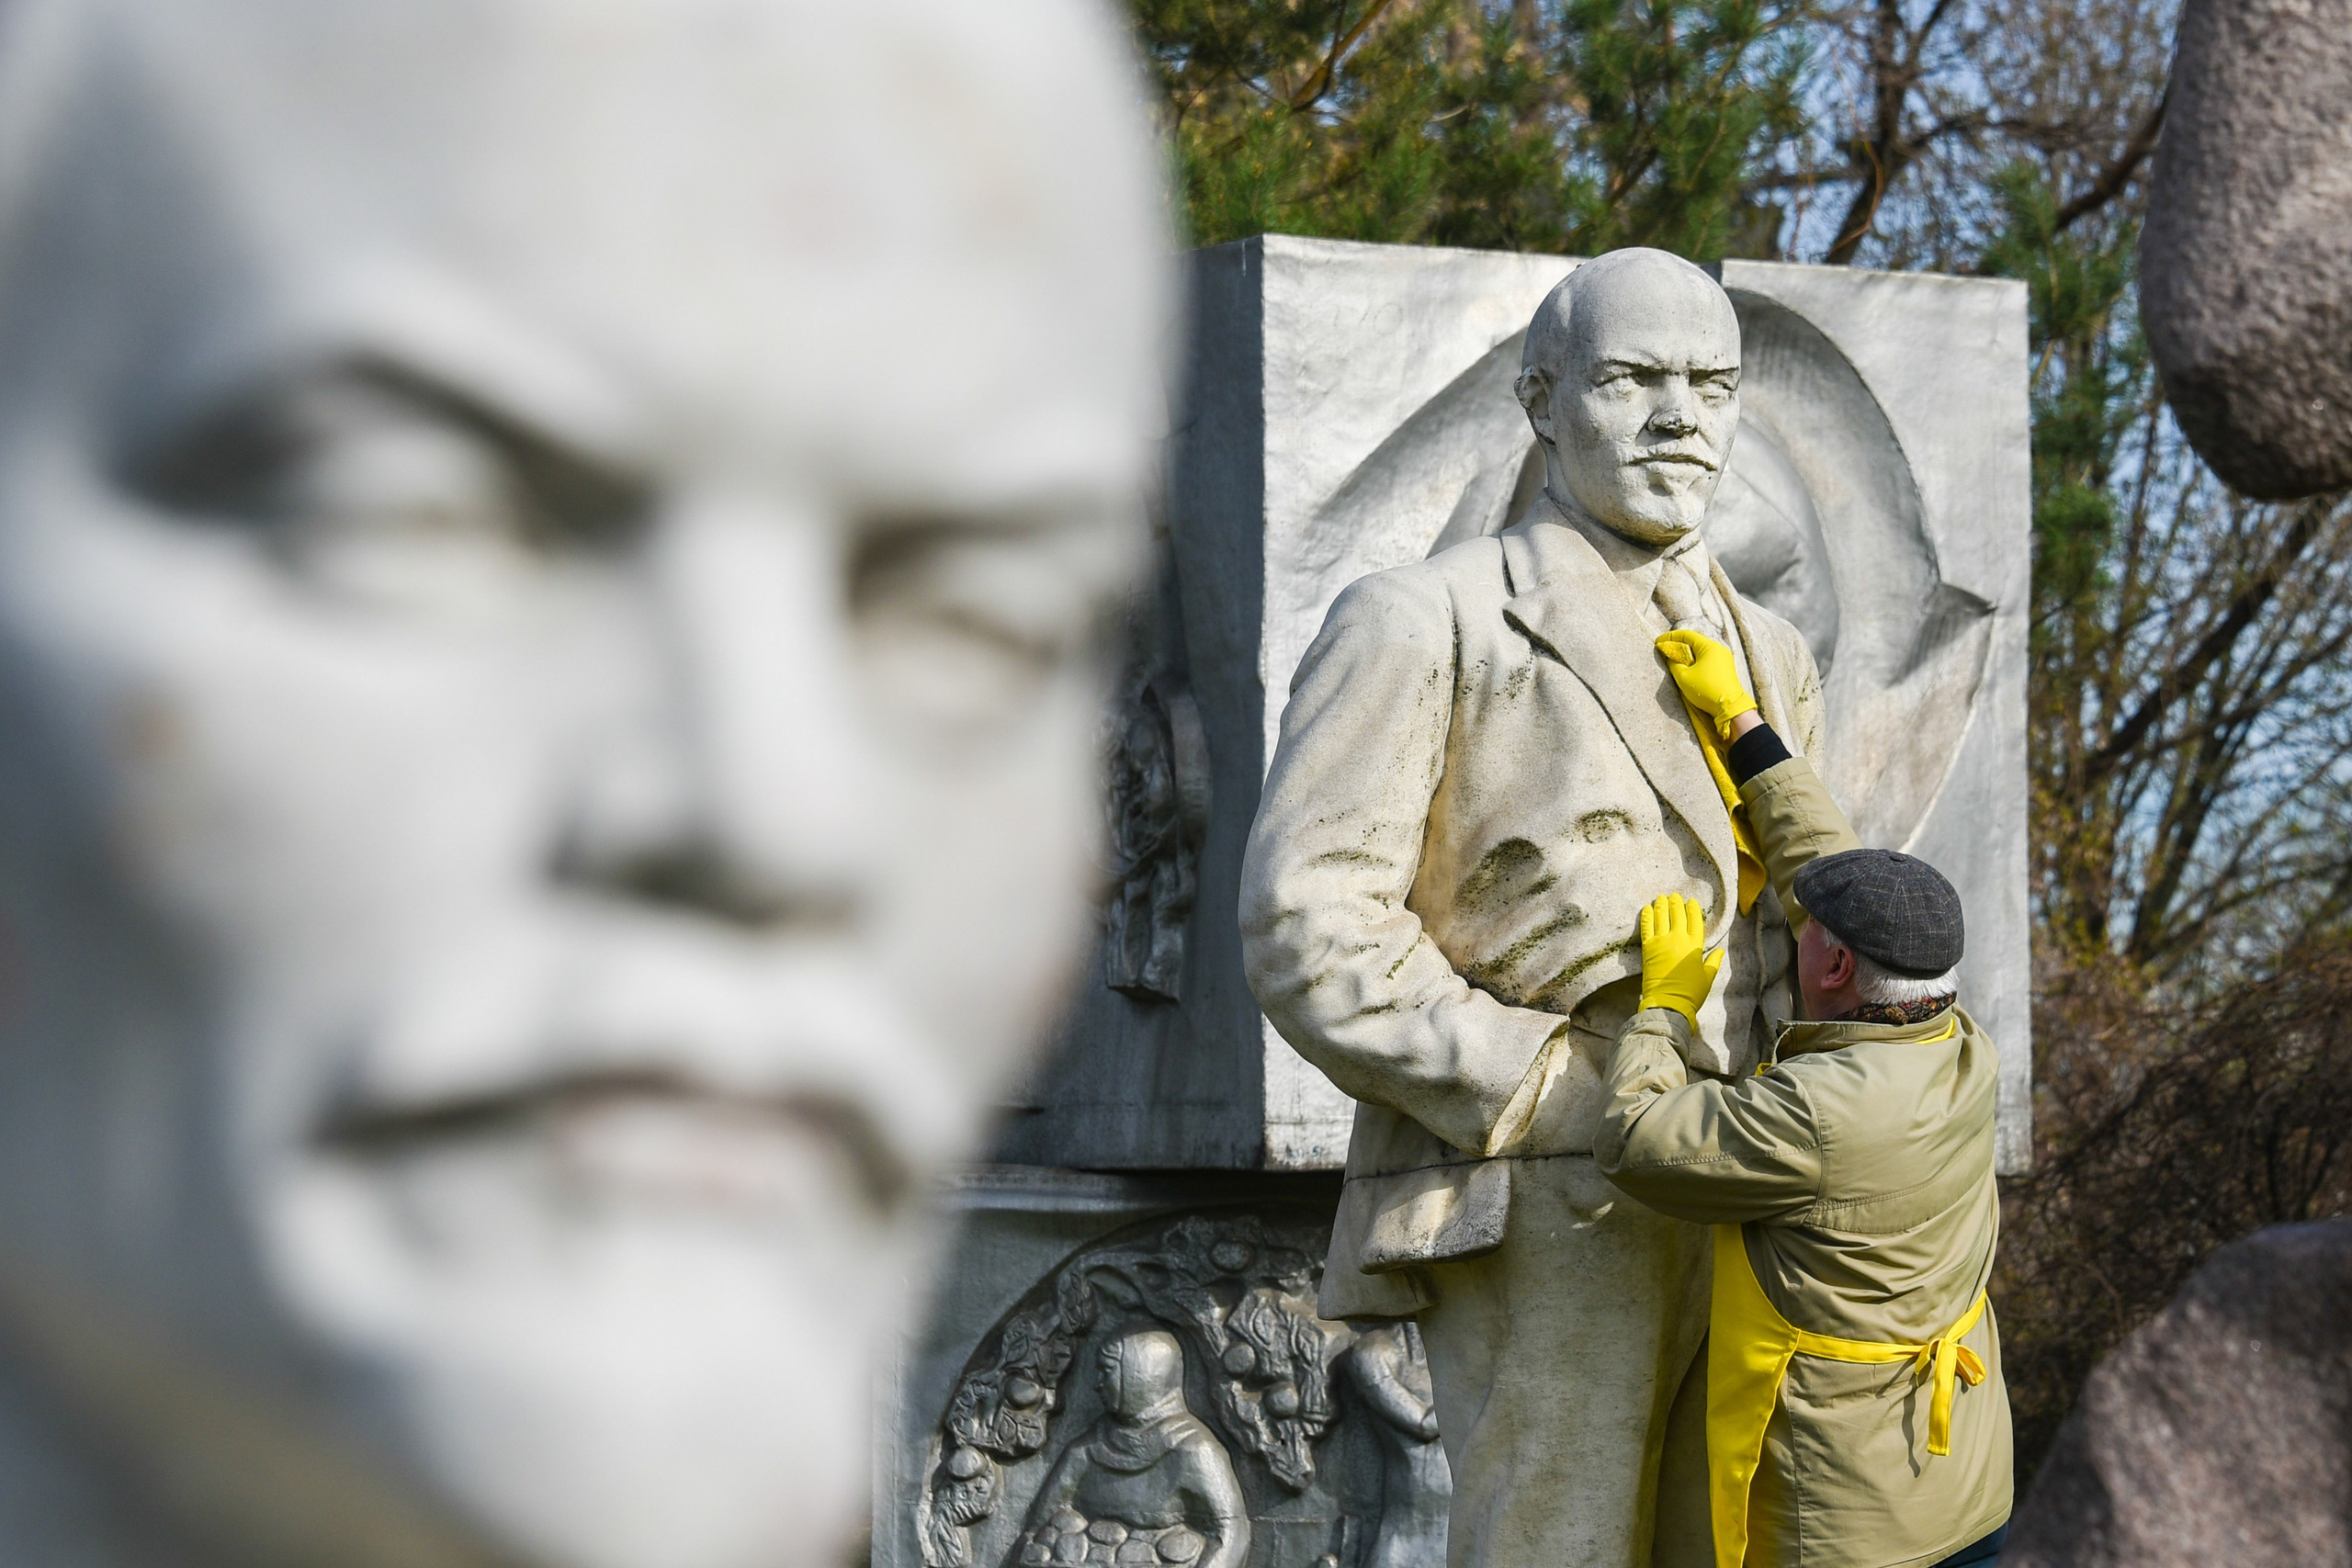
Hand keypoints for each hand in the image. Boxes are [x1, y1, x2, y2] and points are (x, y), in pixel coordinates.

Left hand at [1638, 893, 1721, 1024]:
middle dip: (1676, 903)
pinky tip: (1646, 908)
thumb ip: (1714, 962)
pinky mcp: (1648, 948)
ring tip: (1661, 898)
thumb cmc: (1691, 993)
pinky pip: (1646, 927)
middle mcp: (1678, 939)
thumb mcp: (1707, 977)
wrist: (1668, 1003)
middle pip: (1677, 915)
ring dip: (1661, 906)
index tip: (1691, 901)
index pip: (1695, 921)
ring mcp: (1661, 942)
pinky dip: (1646, 916)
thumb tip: (1720, 951)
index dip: (1693, 909)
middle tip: (1673, 895)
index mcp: (1695, 945)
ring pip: (1661, 917)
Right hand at [1655, 629, 1756, 737]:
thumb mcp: (1683, 677)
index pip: (1686, 635)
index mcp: (1709, 646)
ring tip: (1675, 660)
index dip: (1670, 637)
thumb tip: (1670, 657)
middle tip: (1665, 650)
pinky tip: (1689, 668)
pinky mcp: (1725, 668)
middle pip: (1695, 641)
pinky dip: (1696, 660)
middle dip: (1678, 645)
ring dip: (1687, 654)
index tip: (1658, 642)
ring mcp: (1724, 658)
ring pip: (1701, 650)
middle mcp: (1718, 648)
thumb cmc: (1706, 690)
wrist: (1729, 707)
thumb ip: (1673, 663)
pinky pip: (1708, 658)